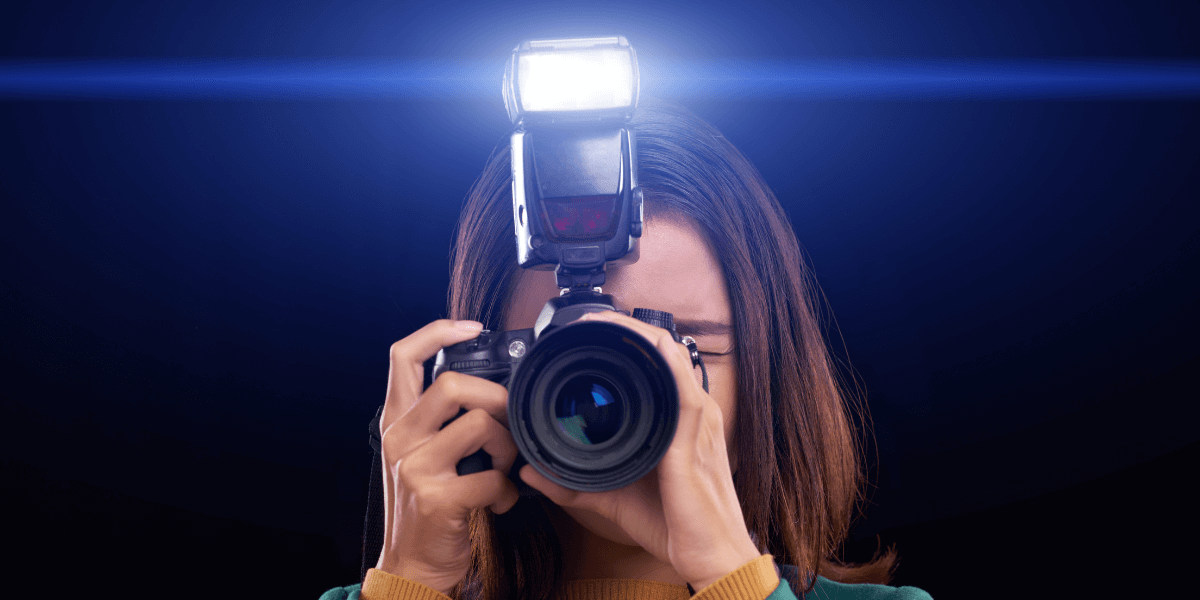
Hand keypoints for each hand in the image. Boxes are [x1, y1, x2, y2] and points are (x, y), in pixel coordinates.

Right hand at [375, 319, 519, 594]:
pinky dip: (508, 491)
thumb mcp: (422, 455)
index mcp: (397, 421)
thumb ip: (442, 421)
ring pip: (478, 425)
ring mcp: (415, 468)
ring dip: (508, 446)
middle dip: (495, 399)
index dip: (438, 331)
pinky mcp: (437, 499)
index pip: (403, 356)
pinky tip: (502, 502)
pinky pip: (492, 477)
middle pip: (451, 385)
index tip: (473, 327)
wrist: (411, 565)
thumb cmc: (427, 507)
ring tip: (506, 468)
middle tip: (509, 423)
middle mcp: (400, 438)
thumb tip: (492, 390)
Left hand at [519, 310, 763, 590]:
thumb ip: (572, 485)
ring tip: (602, 320)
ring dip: (638, 333)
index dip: (625, 342)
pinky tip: (643, 344)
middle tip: (588, 320)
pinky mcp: (694, 434)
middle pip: (662, 350)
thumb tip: (531, 475)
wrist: (709, 555)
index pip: (656, 365)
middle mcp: (690, 412)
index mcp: (677, 420)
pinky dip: (662, 360)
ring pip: (671, 356)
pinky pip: (681, 386)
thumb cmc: (673, 525)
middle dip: (625, 328)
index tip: (588, 334)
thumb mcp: (612, 497)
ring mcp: (696, 420)